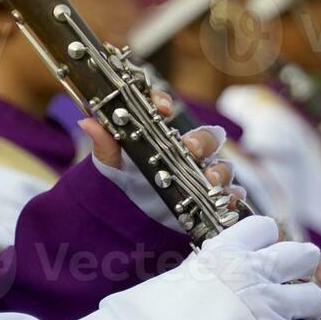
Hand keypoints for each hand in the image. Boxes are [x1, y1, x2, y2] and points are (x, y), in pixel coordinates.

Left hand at [79, 93, 243, 204]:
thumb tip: (88, 122)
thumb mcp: (110, 162)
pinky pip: (230, 194)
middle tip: (190, 149)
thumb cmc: (122, 180)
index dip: (164, 103)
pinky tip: (226, 200)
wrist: (126, 216)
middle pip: (204, 137)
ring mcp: (201, 175)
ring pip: (221, 166)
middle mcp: (186, 151)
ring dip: (219, 171)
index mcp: (160, 133)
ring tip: (210, 181)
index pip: (164, 109)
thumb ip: (105, 144)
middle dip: (201, 141)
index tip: (161, 108)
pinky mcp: (210, 199)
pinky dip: (232, 196)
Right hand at [197, 216, 320, 319]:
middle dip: (300, 270)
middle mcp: (251, 273)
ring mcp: (267, 306)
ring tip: (298, 319)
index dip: (268, 241)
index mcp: (223, 253)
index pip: (265, 227)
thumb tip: (198, 277)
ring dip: (310, 309)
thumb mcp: (172, 282)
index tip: (263, 256)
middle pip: (303, 254)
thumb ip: (198, 274)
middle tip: (286, 287)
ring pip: (315, 296)